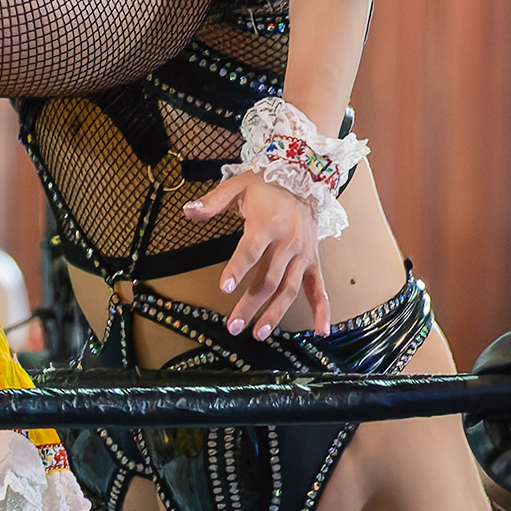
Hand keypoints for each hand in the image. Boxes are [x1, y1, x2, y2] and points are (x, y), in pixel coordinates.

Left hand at [180, 170, 329, 337]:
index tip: (225, 288)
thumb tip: (187, 210)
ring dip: (275, 313)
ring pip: (289, 289)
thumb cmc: (267, 185)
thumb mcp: (237, 186)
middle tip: (233, 326)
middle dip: (250, 305)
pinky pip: (319, 287)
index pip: (250, 251)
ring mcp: (302, 255)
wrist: (305, 177)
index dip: (237, 269)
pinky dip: (322, 309)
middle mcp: (287, 243)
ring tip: (258, 333)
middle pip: (268, 280)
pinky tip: (321, 331)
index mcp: (267, 226)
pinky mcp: (312, 261)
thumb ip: (213, 201)